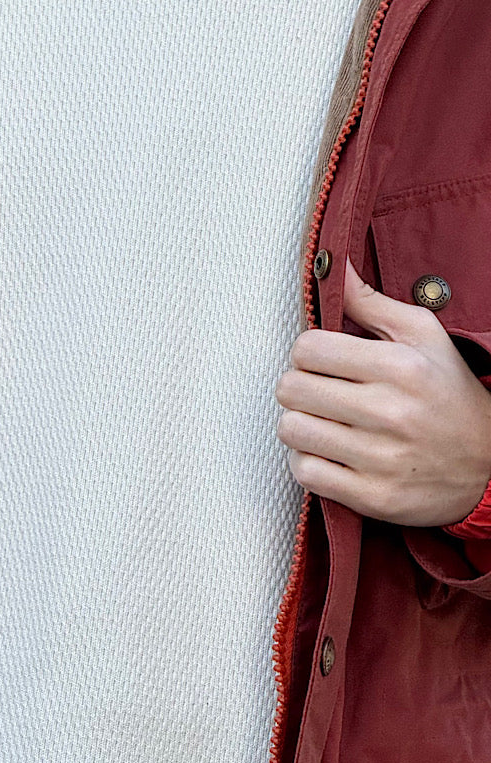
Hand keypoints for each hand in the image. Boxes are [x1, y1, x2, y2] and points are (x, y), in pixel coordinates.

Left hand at [275, 258, 490, 525]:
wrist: (490, 465)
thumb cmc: (449, 391)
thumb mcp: (423, 336)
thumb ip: (371, 301)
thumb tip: (333, 265)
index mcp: (400, 366)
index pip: (307, 348)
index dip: (306, 352)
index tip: (322, 361)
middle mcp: (390, 412)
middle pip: (291, 388)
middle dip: (298, 386)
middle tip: (317, 390)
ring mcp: (381, 459)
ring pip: (292, 430)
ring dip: (299, 424)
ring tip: (321, 421)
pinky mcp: (373, 497)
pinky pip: (305, 473)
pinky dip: (308, 462)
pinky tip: (328, 452)